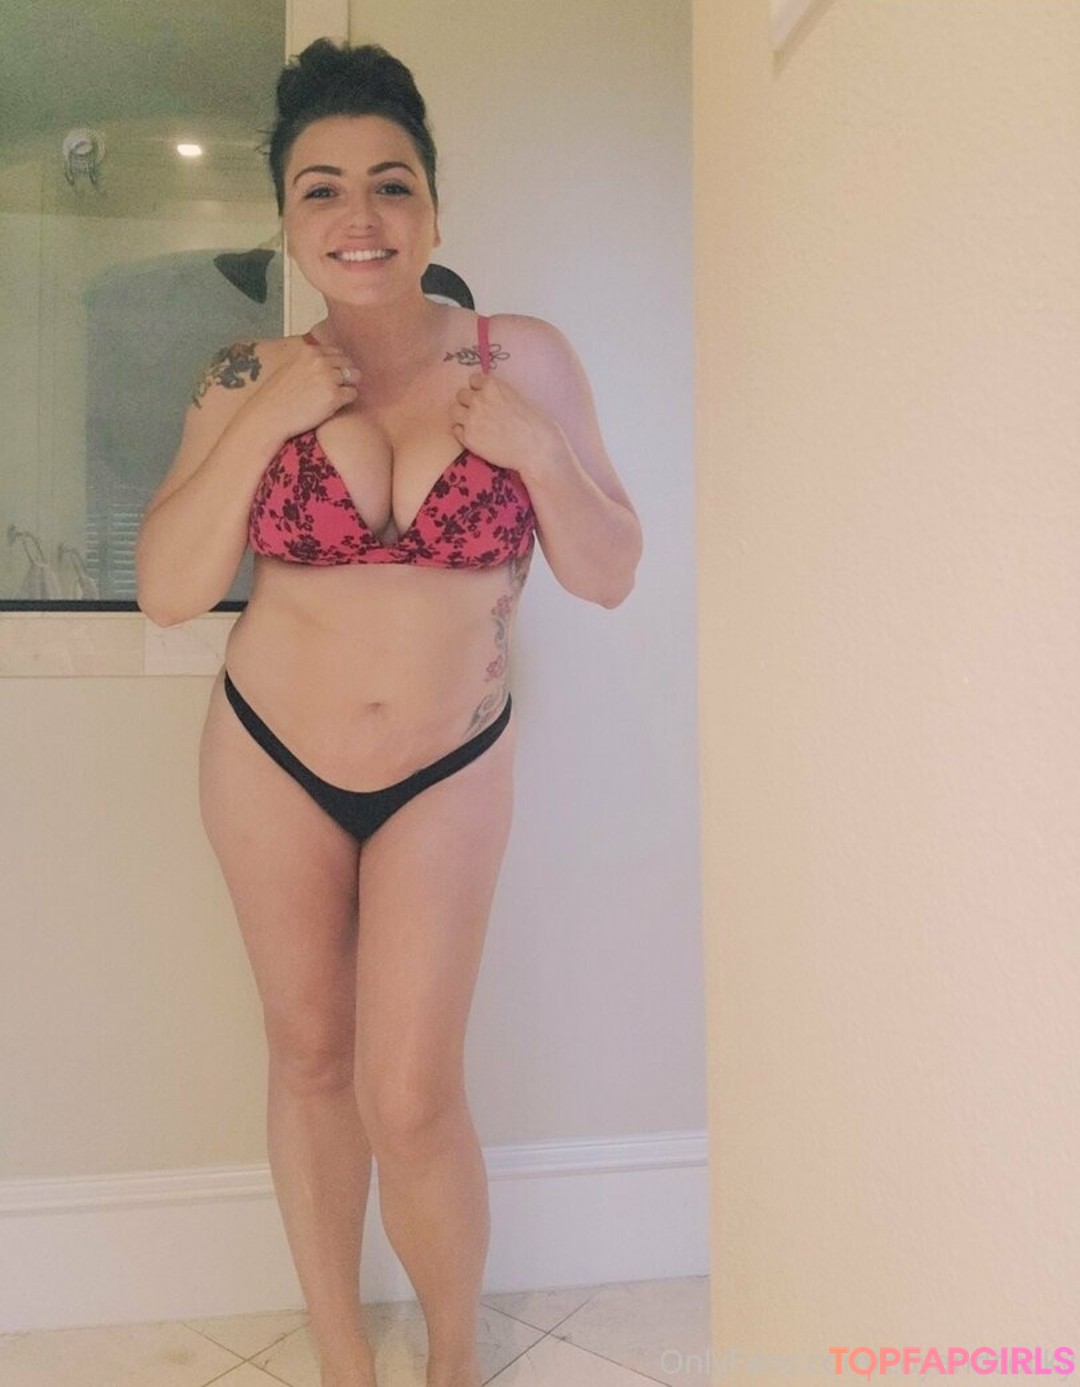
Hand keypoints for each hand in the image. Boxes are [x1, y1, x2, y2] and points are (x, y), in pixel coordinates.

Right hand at [239, 338, 359, 444]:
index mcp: (309, 351)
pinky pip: (353, 394)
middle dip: (346, 375)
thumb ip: (308, 362)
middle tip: (338, 389)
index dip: (338, 365)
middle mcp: (320, 361)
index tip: (334, 376)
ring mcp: (328, 378)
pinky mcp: (334, 396)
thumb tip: (325, 364)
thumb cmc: (276, 397)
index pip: (336, 352)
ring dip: (348, 387)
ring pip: (354, 377)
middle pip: (348, 363)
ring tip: (334, 398)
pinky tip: (334, 406)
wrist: (268, 416)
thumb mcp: (290, 368)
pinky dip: (347, 400)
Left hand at [449, 372, 564, 478]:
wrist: (537, 449)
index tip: (485, 398)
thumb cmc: (536, 424)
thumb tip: (491, 395)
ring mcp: (471, 419)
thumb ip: (500, 393)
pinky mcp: (468, 438)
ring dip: (463, 416)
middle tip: (481, 414)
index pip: (473, 379)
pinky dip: (463, 433)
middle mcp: (478, 399)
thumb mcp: (519, 397)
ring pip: (454, 411)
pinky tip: (477, 437)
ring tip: (476, 425)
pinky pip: (456, 430)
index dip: (479, 389)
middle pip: (461, 395)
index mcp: (492, 386)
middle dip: (469, 402)